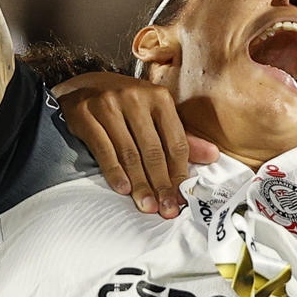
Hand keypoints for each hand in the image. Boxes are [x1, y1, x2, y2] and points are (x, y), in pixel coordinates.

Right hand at [54, 71, 219, 214]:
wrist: (84, 87)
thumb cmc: (127, 105)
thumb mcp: (156, 114)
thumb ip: (182, 136)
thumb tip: (212, 156)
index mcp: (159, 97)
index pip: (175, 141)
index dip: (179, 173)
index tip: (182, 198)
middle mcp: (135, 97)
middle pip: (153, 150)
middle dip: (161, 184)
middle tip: (166, 209)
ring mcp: (109, 104)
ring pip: (129, 153)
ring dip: (139, 184)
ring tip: (147, 206)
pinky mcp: (85, 114)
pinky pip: (103, 149)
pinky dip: (114, 172)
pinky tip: (123, 189)